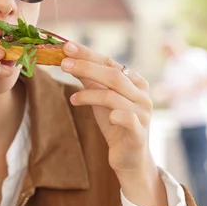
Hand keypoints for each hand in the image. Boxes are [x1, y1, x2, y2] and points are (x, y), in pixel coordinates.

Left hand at [60, 42, 165, 205]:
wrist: (129, 158)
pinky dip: (113, 114)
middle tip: (64, 64)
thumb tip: (68, 59)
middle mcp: (141, 94)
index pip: (109, 62)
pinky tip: (104, 116)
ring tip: (73, 98)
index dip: (88, 54)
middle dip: (86, 68)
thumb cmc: (115, 125)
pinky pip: (126, 118)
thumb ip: (89, 80)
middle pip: (113, 75)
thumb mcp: (100, 99)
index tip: (67, 47)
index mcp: (134, 81)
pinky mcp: (139, 132)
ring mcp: (142, 113)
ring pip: (114, 96)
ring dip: (90, 94)